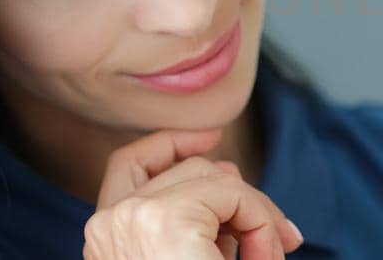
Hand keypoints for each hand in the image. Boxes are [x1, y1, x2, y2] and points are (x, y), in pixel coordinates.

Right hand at [82, 129, 302, 259]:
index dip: (170, 143)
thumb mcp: (191, 255)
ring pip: (216, 177)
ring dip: (256, 216)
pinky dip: (261, 221)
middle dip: (239, 197)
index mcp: (106, 239)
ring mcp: (131, 219)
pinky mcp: (165, 220)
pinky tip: (264, 259)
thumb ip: (199, 221)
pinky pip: (235, 193)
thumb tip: (225, 174)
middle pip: (187, 170)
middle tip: (276, 240)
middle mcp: (106, 225)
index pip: (127, 166)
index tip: (212, 136)